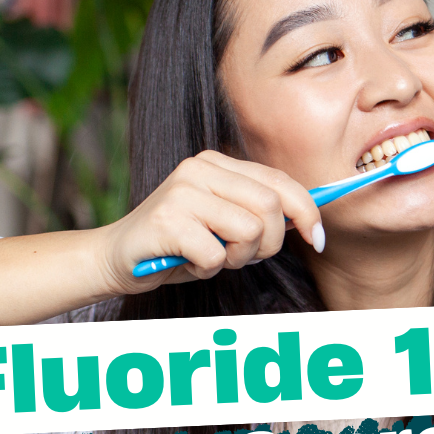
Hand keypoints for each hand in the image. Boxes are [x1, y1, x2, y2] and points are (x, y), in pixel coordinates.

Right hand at [99, 150, 323, 293]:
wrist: (116, 258)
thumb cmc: (179, 244)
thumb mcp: (225, 222)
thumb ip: (259, 213)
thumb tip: (308, 219)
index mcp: (218, 163)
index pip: (279, 181)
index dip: (307, 211)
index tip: (318, 239)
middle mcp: (200, 168)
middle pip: (270, 207)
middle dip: (271, 244)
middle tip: (245, 258)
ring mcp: (182, 192)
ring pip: (249, 231)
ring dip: (238, 258)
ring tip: (213, 258)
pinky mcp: (167, 221)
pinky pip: (216, 255)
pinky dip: (209, 270)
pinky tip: (188, 263)